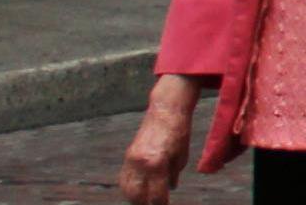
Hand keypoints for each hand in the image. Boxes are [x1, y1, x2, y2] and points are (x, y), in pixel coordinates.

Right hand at [120, 78, 198, 204]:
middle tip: (155, 204)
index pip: (155, 196)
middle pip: (137, 196)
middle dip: (146, 204)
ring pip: (127, 188)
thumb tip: (170, 189)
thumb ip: (173, 176)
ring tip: (146, 200)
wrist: (166, 111)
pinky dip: (129, 187)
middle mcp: (140, 164)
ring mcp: (131, 159)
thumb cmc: (179, 132)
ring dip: (135, 198)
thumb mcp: (181, 157)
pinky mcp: (128, 155)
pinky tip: (138, 191)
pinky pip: (124, 177)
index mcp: (156, 165)